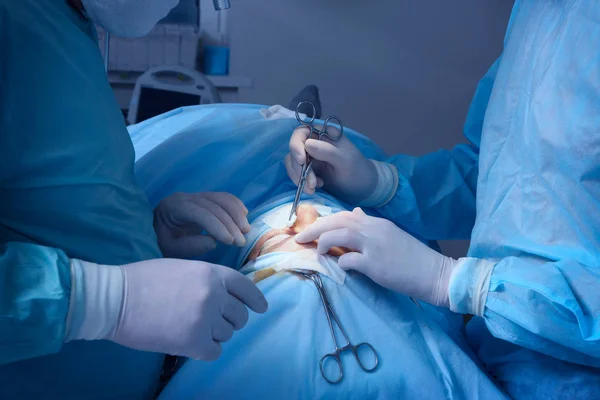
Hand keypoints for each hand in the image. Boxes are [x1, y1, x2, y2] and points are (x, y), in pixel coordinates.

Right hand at [111, 259, 267, 359]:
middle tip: (211, 323)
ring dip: (212, 334)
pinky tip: (188, 343)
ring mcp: (205, 318)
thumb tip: (224, 297)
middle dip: (229, 321)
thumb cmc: (142, 281)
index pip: (245, 287)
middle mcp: (214, 294)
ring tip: (188, 328)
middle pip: (239, 315)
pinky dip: (204, 350)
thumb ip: (206, 280)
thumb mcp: (181, 268)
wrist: (115, 298)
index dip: (255, 299)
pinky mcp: (193, 341)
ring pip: (226, 334)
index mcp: (211, 273)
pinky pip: (214, 351)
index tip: (261, 308)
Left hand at [154, 192, 250, 257]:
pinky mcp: (206, 198)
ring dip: (236, 214)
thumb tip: (213, 241)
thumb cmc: (164, 243)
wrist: (159, 233)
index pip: (199, 213)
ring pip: (221, 199)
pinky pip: (224, 197)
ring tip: (246, 231)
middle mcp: (186, 197)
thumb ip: (189, 247)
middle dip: (230, 224)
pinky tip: (244, 216)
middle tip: (241, 242)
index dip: (217, 226)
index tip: (230, 241)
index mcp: (173, 207)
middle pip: (213, 206)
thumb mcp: (169, 249)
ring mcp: (196, 196)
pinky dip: (236, 205)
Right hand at [284, 125, 377, 204]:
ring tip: (313, 188)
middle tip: (311, 183)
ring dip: (299, 176)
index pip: (301, 132)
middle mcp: (314, 142)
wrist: (362, 187)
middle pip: (294, 149)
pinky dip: (301, 181)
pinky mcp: (308, 169)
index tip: (301, 160)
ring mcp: (310, 156)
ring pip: (293, 162)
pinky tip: (315, 187)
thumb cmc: (357, 170)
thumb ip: (328, 151)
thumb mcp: (345, 160)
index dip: (296, 145)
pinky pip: (296, 172)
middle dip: (299, 167)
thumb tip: (307, 144)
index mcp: (324, 134)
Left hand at [295, 207, 456, 306]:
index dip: (324, 221)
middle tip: (299, 237)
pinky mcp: (375, 264)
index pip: (344, 216)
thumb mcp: (391, 234)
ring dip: (322, 242)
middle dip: (314, 228)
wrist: (434, 272)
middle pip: (336, 221)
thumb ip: (371, 224)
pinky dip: (339, 262)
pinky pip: (348, 260)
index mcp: (376, 222)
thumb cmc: (412, 257)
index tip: (311, 229)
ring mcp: (374, 246)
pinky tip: (339, 267)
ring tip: (317, 251)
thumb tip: (356, 213)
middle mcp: (373, 229)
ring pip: (338, 235)